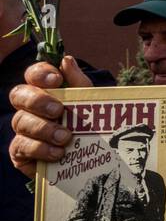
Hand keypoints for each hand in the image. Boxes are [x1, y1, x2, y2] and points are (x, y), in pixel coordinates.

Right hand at [8, 56, 89, 178]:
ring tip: (65, 138)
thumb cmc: (88, 126)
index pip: (33, 74)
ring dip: (44, 129)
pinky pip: (21, 146)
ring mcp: (23, 130)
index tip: (56, 79)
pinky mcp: (20, 152)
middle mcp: (28, 108)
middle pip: (18, 95)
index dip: (40, 73)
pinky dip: (40, 149)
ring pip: (21, 122)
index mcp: (44, 91)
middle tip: (58, 110)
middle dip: (37, 100)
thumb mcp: (90, 103)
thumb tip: (66, 60)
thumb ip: (79, 83)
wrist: (91, 160)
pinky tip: (58, 153)